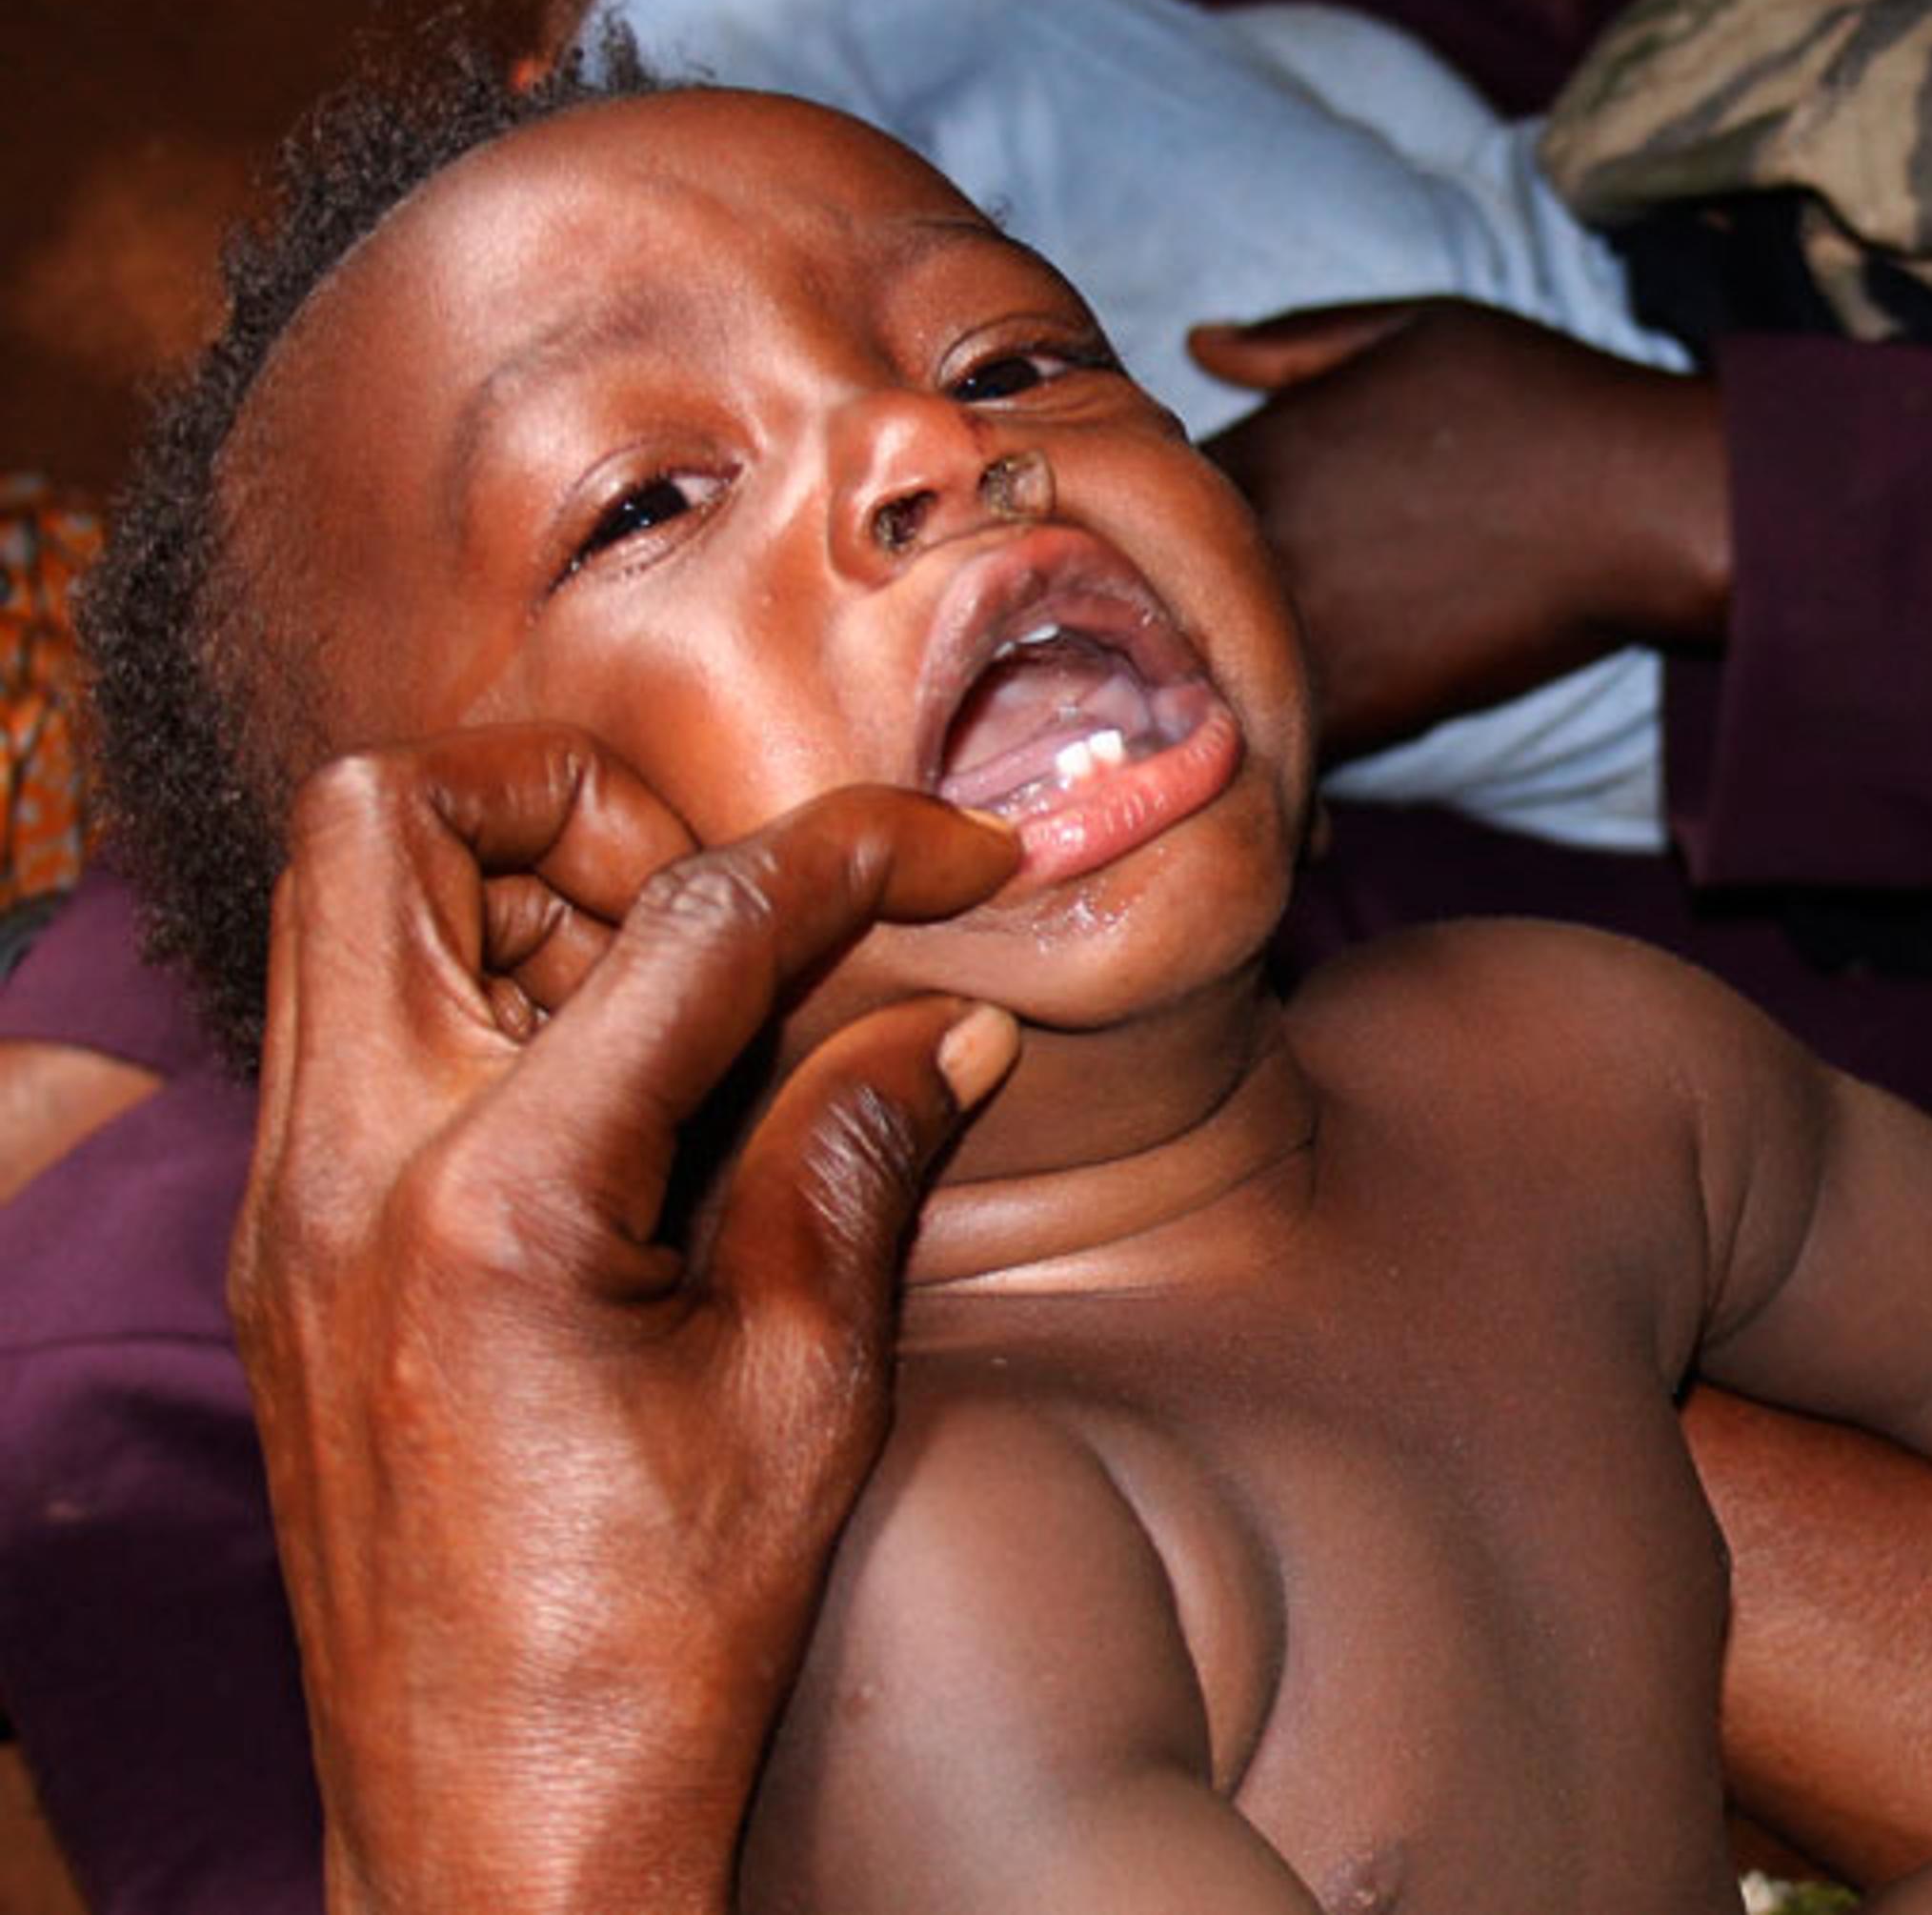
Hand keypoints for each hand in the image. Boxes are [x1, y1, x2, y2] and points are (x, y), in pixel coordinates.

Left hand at [231, 725, 1021, 1914]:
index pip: (689, 913)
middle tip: (726, 911)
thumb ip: (857, 1157)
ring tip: (685, 1020)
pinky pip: (355, 1034)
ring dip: (523, 898)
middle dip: (585, 806)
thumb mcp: (806, 1386)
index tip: (961, 852)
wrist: (491, 1831)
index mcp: (490, 1196)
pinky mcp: (284, 1258)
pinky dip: (486, 1005)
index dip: (856, 848)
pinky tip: (627, 1120)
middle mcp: (339, 1169)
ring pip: (348, 908)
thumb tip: (942, 1023)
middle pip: (396, 815)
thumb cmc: (655, 1642)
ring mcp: (284, 1210)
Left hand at [1192, 299, 1730, 760]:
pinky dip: (1275, 748)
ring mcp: (1304, 632)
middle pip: (1156, 599)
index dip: (1159, 516)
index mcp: (1257, 449)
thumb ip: (1296, 340)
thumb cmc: (1538, 396)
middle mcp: (1257, 545)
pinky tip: (1289, 749)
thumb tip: (1201, 342)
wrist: (1640, 502)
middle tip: (1184, 630)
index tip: (1185, 530)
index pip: (1145, 496)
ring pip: (1207, 681)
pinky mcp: (1360, 707)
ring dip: (1217, 688)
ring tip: (1231, 698)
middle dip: (1167, 610)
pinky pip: (1279, 742)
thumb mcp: (1413, 325)